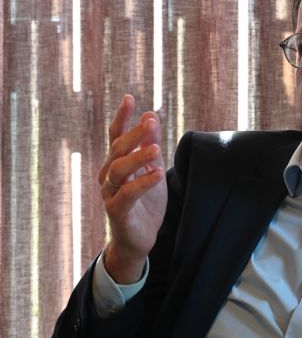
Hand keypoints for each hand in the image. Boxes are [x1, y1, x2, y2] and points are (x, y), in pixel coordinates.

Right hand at [97, 95, 167, 283]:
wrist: (139, 238)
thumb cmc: (145, 203)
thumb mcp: (152, 170)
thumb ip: (150, 145)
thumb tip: (151, 116)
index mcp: (116, 163)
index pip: (116, 136)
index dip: (122, 117)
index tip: (130, 98)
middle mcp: (108, 176)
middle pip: (118, 149)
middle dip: (134, 134)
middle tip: (150, 121)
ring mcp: (110, 193)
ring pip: (119, 170)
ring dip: (138, 157)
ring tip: (156, 149)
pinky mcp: (117, 211)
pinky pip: (128, 194)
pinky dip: (143, 182)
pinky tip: (157, 173)